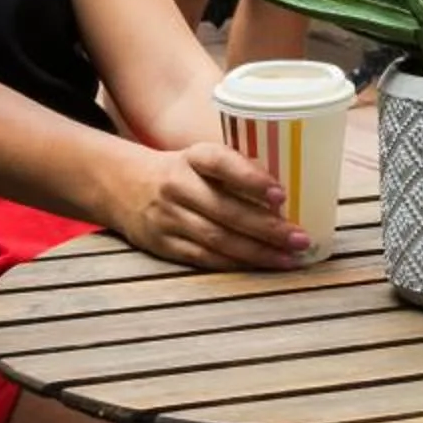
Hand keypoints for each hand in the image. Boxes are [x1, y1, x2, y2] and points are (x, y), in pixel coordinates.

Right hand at [117, 143, 308, 270]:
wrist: (122, 185)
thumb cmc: (181, 171)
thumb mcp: (202, 157)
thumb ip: (238, 168)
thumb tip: (288, 187)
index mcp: (192, 158)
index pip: (221, 162)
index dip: (250, 178)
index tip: (281, 194)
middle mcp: (177, 186)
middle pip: (225, 211)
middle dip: (267, 228)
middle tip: (299, 238)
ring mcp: (168, 218)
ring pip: (217, 239)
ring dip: (257, 252)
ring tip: (289, 258)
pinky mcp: (163, 245)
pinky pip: (204, 257)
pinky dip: (235, 263)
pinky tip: (259, 265)